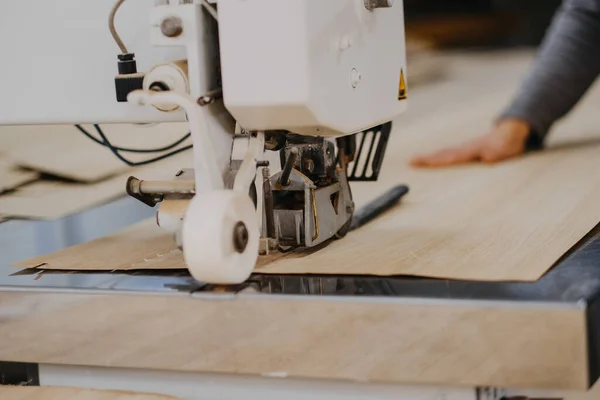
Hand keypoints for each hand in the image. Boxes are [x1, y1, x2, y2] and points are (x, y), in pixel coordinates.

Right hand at [410, 119, 531, 166]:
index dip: (434, 160)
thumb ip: (496, 154)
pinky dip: (438, 158)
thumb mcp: (503, 150)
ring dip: (429, 158)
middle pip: (441, 154)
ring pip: (443, 154)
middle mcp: (463, 149)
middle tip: (410, 161)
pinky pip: (448, 156)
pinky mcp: (466, 153)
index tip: (420, 161)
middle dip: (426, 159)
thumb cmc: (507, 143)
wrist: (511, 132)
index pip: (448, 156)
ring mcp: (464, 150)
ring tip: (415, 161)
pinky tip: (432, 161)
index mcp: (469, 150)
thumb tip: (488, 158)